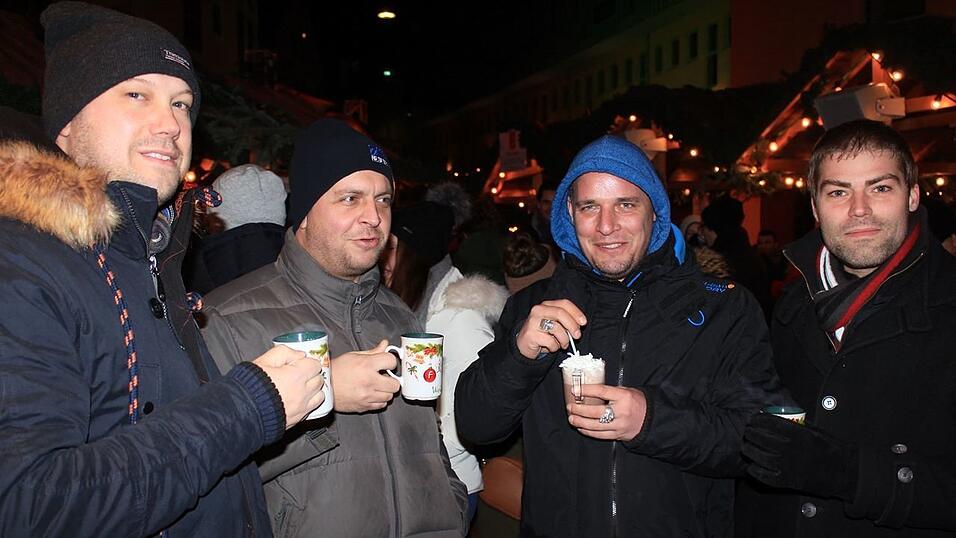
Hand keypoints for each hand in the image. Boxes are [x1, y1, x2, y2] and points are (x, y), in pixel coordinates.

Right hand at [253, 345, 325, 427]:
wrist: (242, 411)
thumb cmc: (250, 385)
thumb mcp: (264, 360)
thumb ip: (284, 352)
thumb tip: (300, 355)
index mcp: (296, 375)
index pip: (315, 365)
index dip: (307, 363)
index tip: (299, 364)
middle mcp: (302, 392)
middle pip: (319, 379)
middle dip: (312, 375)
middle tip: (300, 375)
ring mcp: (302, 407)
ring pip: (319, 395)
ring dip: (314, 390)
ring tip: (301, 388)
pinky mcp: (298, 419)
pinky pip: (313, 408)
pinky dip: (310, 402)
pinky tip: (299, 400)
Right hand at [330, 340, 401, 412]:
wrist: (323, 387)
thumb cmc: (336, 370)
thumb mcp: (353, 356)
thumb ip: (373, 352)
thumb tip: (385, 345)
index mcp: (367, 365)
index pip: (392, 361)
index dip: (391, 361)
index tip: (387, 363)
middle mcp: (369, 381)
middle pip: (395, 384)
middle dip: (392, 379)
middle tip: (384, 377)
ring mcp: (367, 396)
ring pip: (389, 396)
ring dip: (386, 391)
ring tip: (377, 385)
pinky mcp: (364, 406)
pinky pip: (381, 405)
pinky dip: (379, 400)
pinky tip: (372, 393)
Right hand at [515, 299, 586, 358]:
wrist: (524, 345)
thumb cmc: (543, 334)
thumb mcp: (555, 324)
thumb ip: (565, 321)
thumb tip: (579, 325)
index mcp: (546, 305)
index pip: (564, 303)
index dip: (576, 312)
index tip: (583, 322)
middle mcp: (538, 310)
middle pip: (560, 313)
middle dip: (572, 325)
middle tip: (577, 336)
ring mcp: (533, 322)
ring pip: (556, 328)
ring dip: (564, 339)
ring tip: (562, 344)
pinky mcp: (530, 334)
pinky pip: (550, 341)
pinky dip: (554, 347)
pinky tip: (551, 347)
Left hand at [567, 385, 646, 441]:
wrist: (652, 418)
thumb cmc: (638, 402)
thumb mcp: (627, 391)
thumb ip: (611, 391)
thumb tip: (590, 390)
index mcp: (624, 397)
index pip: (601, 392)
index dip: (586, 390)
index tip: (575, 390)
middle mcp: (621, 411)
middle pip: (595, 411)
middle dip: (580, 410)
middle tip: (570, 407)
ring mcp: (620, 425)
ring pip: (595, 425)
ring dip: (581, 422)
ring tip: (572, 419)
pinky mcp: (618, 435)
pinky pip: (600, 435)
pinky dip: (588, 431)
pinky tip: (581, 427)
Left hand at [742, 413, 858, 499]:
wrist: (844, 472)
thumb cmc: (831, 449)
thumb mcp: (816, 430)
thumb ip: (797, 424)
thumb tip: (779, 416)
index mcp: (798, 434)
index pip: (769, 423)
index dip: (758, 420)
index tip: (753, 419)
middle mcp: (790, 449)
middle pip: (761, 438)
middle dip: (751, 433)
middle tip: (747, 432)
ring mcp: (788, 466)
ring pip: (759, 457)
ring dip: (749, 450)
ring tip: (746, 447)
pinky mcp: (788, 482)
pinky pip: (765, 476)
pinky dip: (755, 471)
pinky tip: (752, 467)